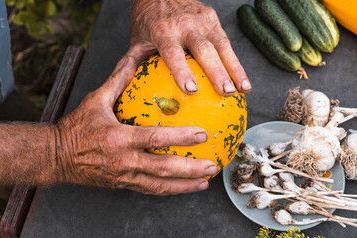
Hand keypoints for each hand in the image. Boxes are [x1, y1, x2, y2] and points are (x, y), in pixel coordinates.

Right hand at [54, 56, 217, 194]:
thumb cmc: (76, 128)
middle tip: (212, 165)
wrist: (57, 157)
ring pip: (159, 185)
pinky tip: (185, 187)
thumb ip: (117, 81)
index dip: (180, 137)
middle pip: (162, 168)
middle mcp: (123, 161)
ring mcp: (124, 176)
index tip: (202, 135)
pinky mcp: (123, 185)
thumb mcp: (95, 100)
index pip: (154, 137)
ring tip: (205, 181)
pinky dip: (170, 190)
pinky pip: (150, 190)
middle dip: (190, 169)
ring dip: (184, 185)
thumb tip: (133, 59)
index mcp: (118, 138)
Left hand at [127, 0, 251, 95]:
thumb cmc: (147, 22)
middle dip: (217, 72)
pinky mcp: (212, 17)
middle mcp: (184, 24)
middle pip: (204, 49)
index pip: (173, 53)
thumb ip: (131, 64)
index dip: (182, 71)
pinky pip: (226, 41)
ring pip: (222, 45)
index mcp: (163, 32)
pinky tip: (241, 78)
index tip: (191, 90)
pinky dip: (235, 61)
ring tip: (243, 89)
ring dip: (234, 68)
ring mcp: (201, 19)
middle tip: (226, 92)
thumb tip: (122, 89)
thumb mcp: (136, 41)